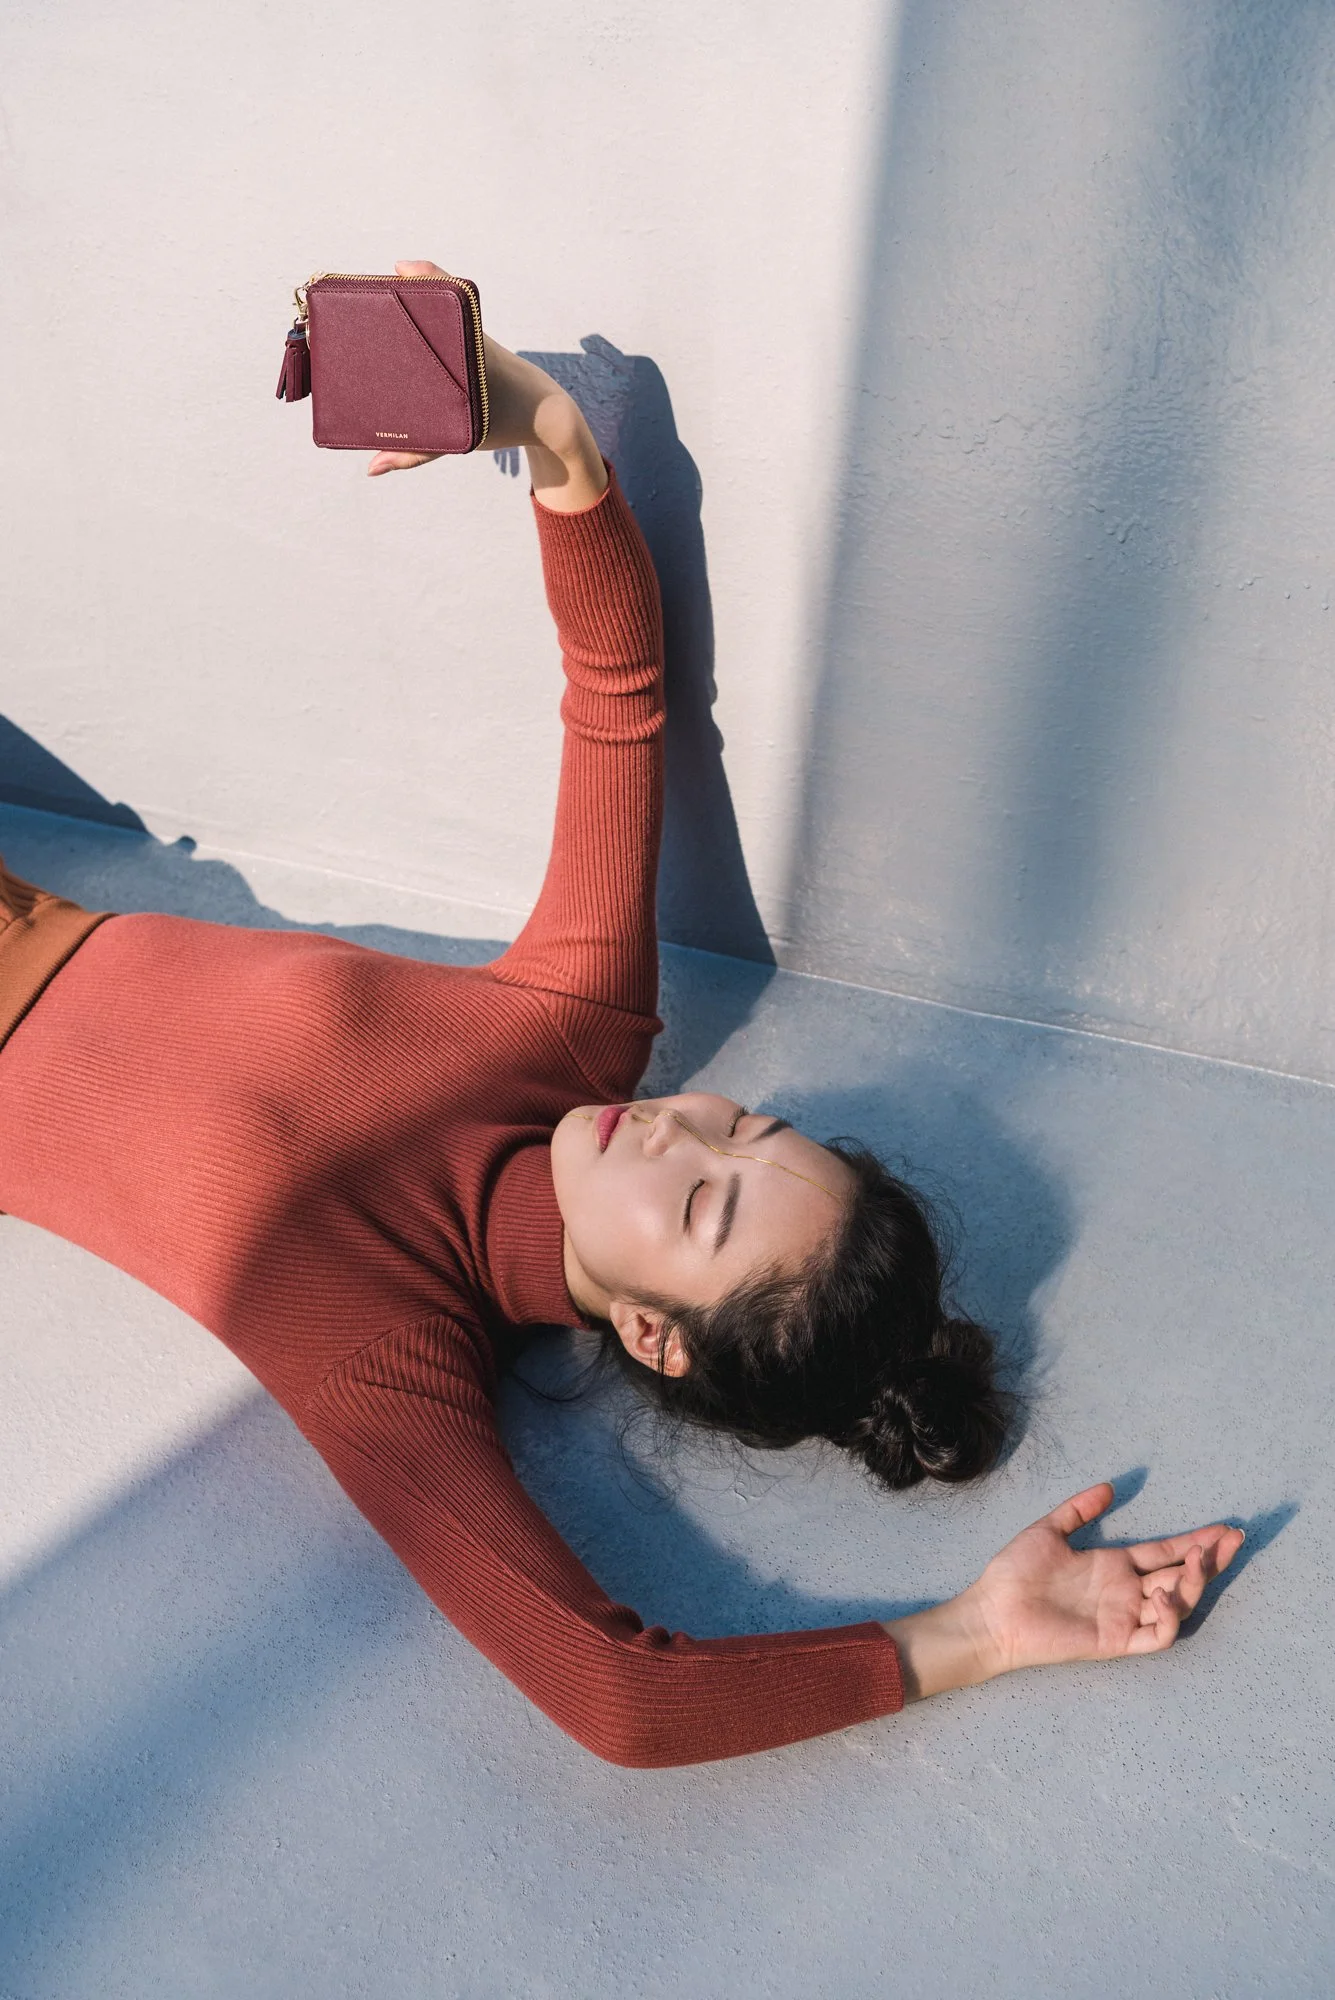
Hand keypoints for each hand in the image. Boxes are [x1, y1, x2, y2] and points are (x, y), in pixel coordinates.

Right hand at [367, 262, 603, 502]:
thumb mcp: (458, 439)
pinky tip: (390, 321)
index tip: (392, 273)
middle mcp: (465, 329)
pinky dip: (418, 317)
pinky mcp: (467, 338)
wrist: (545, 415)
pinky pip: (439, 320)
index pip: (440, 299)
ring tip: (365, 313)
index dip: (419, 281)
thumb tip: (370, 469)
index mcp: (467, 342)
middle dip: (394, 297)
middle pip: (427, 302)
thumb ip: (415, 454)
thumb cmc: (503, 422)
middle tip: (358, 301)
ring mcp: (467, 331)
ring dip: (404, 306)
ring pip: (432, 310)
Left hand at [885, 1483, 1244, 1700]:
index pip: (1165, 1551)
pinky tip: (1161, 1594)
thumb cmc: (1014, 1573)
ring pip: (1177, 1604)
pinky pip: (1157, 1636)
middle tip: (1232, 1539)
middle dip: (1210, 1559)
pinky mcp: (1116, 1641)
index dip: (1195, 1540)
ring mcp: (1124, 1617)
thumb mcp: (1048, 1530)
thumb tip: (1109, 1486)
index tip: (1224, 1527)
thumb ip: (1078, 1510)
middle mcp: (1126, 1591)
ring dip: (1193, 1584)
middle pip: (1181, 1575)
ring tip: (1197, 1560)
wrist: (993, 1611)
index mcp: (1114, 1565)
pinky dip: (1168, 1618)